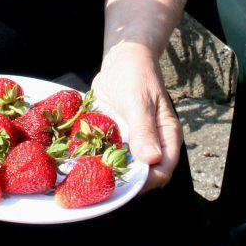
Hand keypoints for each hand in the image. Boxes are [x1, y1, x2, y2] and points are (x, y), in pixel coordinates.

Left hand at [91, 42, 182, 192]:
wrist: (123, 59)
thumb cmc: (137, 76)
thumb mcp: (139, 100)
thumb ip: (144, 129)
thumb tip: (151, 160)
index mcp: (166, 138)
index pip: (161, 172)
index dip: (144, 183)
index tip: (122, 186)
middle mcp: (151, 145)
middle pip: (140, 175)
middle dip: (121, 181)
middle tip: (97, 184)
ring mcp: (132, 142)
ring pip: (122, 167)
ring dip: (105, 171)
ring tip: (84, 177)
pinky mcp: (116, 137)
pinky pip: (107, 153)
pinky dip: (95, 157)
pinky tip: (79, 159)